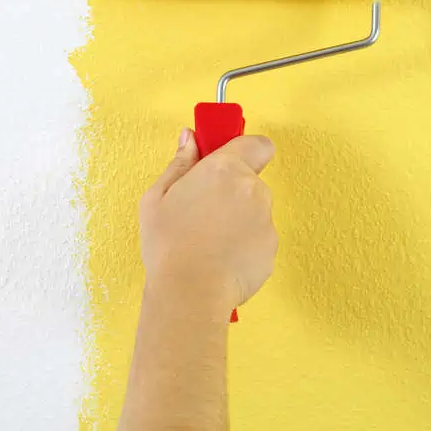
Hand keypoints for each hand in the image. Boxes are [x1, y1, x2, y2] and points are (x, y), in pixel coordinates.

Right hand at [138, 128, 277, 318]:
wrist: (190, 292)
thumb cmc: (169, 244)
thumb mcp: (158, 197)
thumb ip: (180, 162)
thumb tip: (190, 138)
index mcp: (226, 169)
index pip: (258, 144)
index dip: (247, 150)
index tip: (229, 160)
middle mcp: (253, 189)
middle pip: (252, 181)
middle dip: (233, 190)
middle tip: (204, 211)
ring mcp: (266, 219)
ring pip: (255, 210)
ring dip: (239, 218)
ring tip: (209, 240)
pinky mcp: (272, 247)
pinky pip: (259, 238)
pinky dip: (244, 244)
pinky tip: (221, 258)